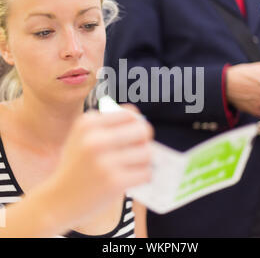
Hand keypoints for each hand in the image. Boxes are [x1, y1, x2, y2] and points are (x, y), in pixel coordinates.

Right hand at [46, 109, 152, 228]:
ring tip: (133, 166)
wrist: (58, 200)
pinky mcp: (114, 182)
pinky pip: (146, 173)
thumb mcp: (82, 137)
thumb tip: (140, 120)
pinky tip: (131, 178)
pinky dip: (142, 176)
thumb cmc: (76, 165)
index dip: (137, 123)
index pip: (130, 114)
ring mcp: (105, 161)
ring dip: (144, 161)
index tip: (134, 134)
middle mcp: (95, 139)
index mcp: (88, 123)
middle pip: (143, 130)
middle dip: (144, 140)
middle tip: (138, 149)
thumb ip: (108, 124)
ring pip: (147, 153)